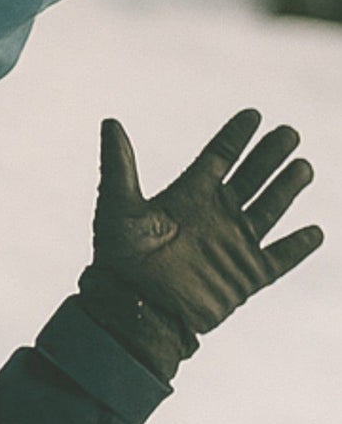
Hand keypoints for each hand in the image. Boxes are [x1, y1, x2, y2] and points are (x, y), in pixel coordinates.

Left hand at [79, 110, 321, 377]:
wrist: (133, 308)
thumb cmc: (119, 260)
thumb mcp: (117, 208)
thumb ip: (118, 166)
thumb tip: (109, 122)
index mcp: (189, 196)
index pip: (219, 157)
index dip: (236, 136)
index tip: (253, 115)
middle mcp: (214, 215)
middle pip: (251, 177)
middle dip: (270, 154)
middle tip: (288, 133)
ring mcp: (233, 244)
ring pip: (269, 208)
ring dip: (286, 188)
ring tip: (302, 167)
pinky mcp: (246, 275)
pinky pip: (279, 259)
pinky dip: (297, 247)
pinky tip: (314, 232)